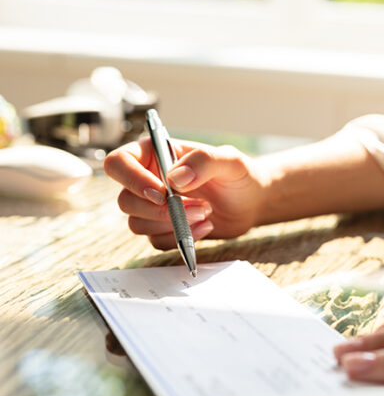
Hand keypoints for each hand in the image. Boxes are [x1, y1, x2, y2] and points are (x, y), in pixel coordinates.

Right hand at [104, 138, 267, 248]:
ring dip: (171, 224)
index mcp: (154, 154)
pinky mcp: (165, 228)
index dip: (132, 180)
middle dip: (160, 210)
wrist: (252, 202)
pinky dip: (179, 239)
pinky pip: (156, 241)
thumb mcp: (229, 160)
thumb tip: (174, 178)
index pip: (119, 163)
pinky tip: (206, 226)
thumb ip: (203, 161)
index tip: (162, 193)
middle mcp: (148, 180)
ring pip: (137, 224)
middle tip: (198, 206)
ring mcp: (154, 207)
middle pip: (125, 200)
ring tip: (206, 213)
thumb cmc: (240, 175)